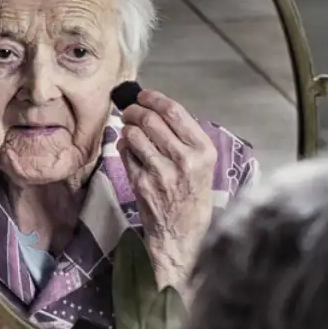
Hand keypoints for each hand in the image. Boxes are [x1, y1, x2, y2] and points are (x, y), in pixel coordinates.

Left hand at [117, 90, 216, 289]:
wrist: (182, 233)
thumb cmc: (194, 195)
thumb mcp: (203, 164)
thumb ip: (185, 137)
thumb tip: (157, 109)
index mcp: (203, 150)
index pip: (174, 111)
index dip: (153, 98)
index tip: (143, 95)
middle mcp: (184, 159)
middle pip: (150, 119)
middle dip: (134, 110)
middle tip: (130, 111)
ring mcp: (161, 171)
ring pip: (134, 134)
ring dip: (127, 128)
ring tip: (130, 130)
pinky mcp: (141, 183)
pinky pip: (125, 153)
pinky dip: (124, 146)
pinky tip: (129, 149)